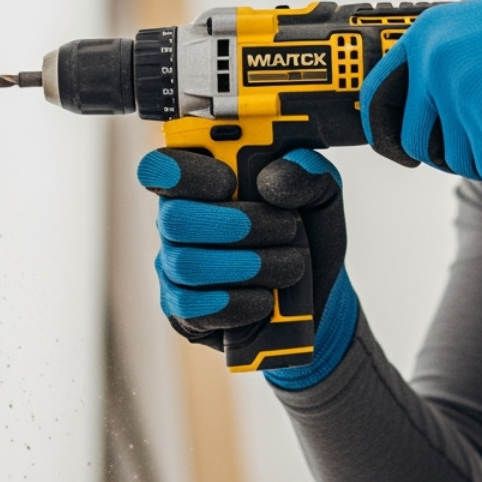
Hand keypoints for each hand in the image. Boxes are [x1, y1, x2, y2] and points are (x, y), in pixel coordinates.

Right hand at [137, 147, 357, 389]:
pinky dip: (237, 302)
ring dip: (248, 265)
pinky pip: (192, 307)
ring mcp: (175, 270)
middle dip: (236, 224)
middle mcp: (178, 223)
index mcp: (200, 182)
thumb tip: (273, 179)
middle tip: (285, 228)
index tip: (229, 181)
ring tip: (291, 266)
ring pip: (187, 264)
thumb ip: (306, 171)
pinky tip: (267, 299)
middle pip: (173, 218)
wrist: (321, 298)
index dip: (187, 172)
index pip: (159, 167)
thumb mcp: (322, 194)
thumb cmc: (310, 235)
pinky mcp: (184, 314)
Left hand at [360, 0, 481, 192]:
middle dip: (451, 155)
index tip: (401, 149)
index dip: (388, 131)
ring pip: (457, 160)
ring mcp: (459, 88)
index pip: (379, 95)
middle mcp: (434, 60)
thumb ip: (449, 63)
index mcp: (427, 35)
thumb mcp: (481, 29)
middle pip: (417, 140)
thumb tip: (431, 116)